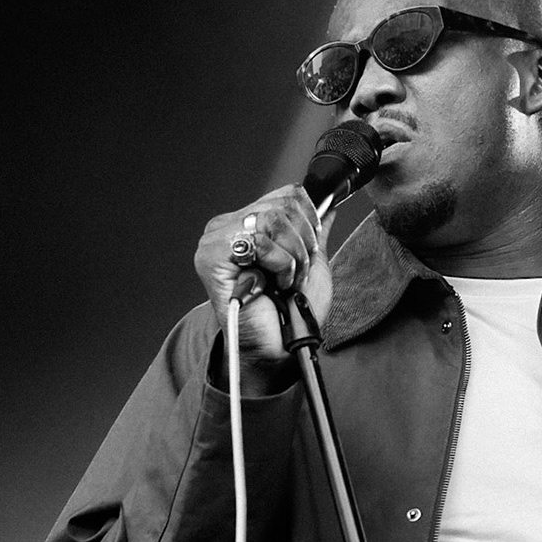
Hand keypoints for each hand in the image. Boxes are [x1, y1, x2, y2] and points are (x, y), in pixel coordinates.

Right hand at [193, 185, 331, 377]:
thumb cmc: (290, 313)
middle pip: (284, 206)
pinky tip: (268, 285)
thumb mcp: (311, 262)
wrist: (278, 347)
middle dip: (302, 244)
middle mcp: (228, 227)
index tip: (308, 252)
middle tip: (293, 274)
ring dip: (291, 259)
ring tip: (281, 282)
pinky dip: (278, 265)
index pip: (287, 194)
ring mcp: (216, 240)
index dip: (309, 222)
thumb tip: (330, 204)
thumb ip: (315, 231)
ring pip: (274, 222)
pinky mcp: (212, 256)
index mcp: (248, 223)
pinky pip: (261, 242)